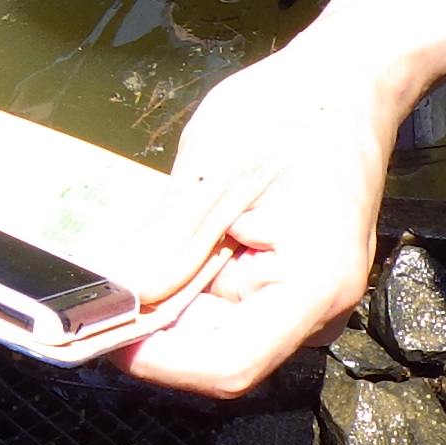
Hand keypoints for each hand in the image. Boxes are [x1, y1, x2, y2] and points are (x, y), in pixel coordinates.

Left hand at [116, 39, 405, 395]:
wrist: (345, 83)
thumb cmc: (294, 112)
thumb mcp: (218, 166)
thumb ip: (172, 239)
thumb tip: (124, 294)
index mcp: (314, 285)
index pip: (229, 361)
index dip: (159, 360)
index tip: (102, 331)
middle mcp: (315, 308)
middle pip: (217, 350)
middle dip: (157, 326)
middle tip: (99, 287)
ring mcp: (301, 299)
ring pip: (214, 329)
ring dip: (169, 302)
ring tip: (133, 256)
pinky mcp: (283, 283)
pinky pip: (225, 303)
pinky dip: (187, 283)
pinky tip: (164, 248)